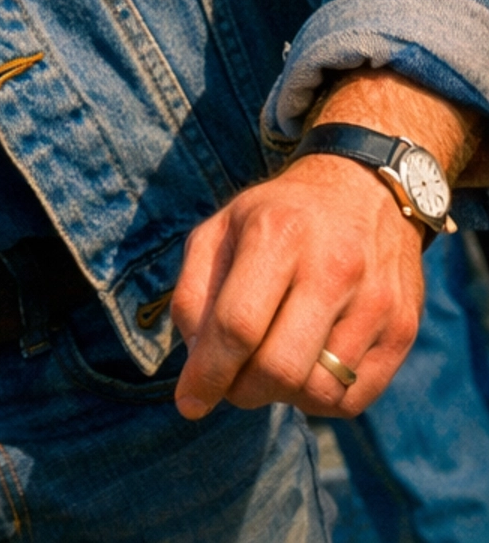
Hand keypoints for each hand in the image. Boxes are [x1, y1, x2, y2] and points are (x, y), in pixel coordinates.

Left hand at [171, 153, 425, 421]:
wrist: (365, 191)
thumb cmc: (279, 216)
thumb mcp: (222, 229)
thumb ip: (195, 292)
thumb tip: (196, 364)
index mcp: (278, 234)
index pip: (237, 326)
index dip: (208, 374)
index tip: (189, 402)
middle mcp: (334, 267)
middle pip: (278, 369)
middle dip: (243, 391)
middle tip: (233, 381)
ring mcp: (375, 301)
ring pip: (317, 392)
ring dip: (283, 396)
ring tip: (273, 365)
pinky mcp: (402, 329)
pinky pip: (353, 400)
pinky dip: (319, 399)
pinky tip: (308, 366)